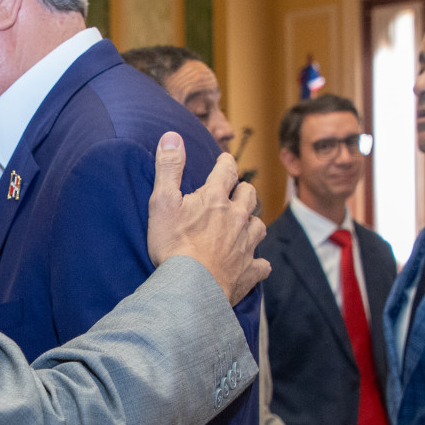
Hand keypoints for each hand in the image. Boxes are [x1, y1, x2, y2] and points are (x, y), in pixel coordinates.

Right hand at [148, 134, 267, 305]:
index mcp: (216, 199)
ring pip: (259, 226)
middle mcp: (237, 218)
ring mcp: (246, 245)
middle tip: (234, 192)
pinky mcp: (249, 271)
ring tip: (243, 225)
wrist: (190, 288)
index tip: (224, 160)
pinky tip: (254, 264)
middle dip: (242, 190)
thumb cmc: (173, 245)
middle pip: (249, 195)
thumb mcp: (162, 201)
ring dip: (252, 223)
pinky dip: (258, 263)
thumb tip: (172, 136)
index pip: (227, 170)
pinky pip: (261, 265)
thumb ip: (169, 167)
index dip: (225, 163)